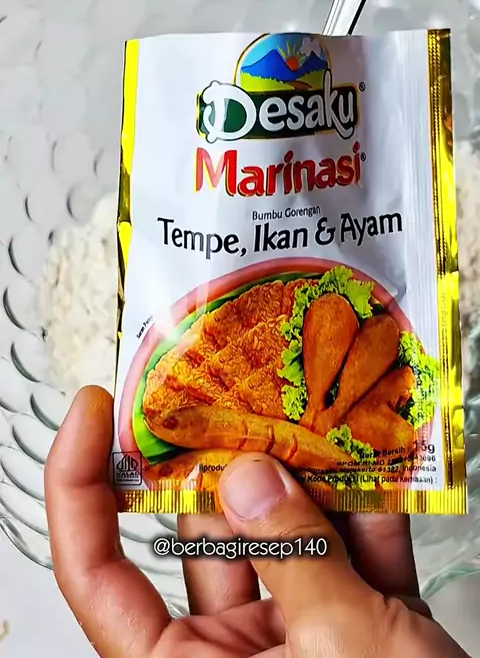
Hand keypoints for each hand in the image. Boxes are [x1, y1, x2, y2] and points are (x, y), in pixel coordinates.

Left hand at [45, 386, 468, 657]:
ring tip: (315, 412)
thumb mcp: (340, 651)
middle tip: (239, 388)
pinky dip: (369, 510)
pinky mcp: (358, 628)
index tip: (97, 409)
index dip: (79, 486)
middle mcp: (230, 656)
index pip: (97, 574)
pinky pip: (353, 555)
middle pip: (206, 532)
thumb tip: (250, 477)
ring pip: (285, 535)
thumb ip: (294, 559)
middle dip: (227, 456)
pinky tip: (381, 462)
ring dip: (308, 475)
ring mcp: (296, 639)